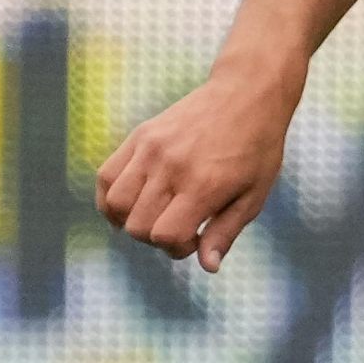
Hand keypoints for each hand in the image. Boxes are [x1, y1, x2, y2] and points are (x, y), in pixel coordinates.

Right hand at [96, 57, 297, 272]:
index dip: (177, 248)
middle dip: (155, 239)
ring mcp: (151, 150)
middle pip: (137, 226)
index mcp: (204, 185)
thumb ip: (226, 231)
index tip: (195, 238)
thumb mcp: (254, 194)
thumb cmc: (257, 149)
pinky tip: (133, 202)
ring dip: (129, 221)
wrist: (247, 95)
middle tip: (179, 226)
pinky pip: (106, 177)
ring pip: (115, 204)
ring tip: (156, 213)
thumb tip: (207, 267)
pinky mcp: (140, 136)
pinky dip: (111, 199)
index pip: (165, 236)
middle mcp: (172, 167)